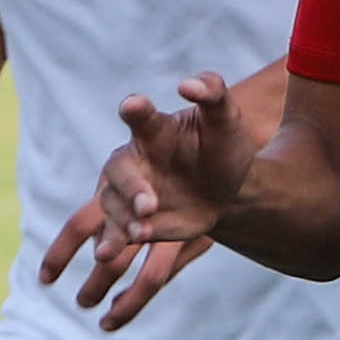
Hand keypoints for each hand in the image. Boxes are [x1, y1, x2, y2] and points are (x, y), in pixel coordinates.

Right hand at [41, 72, 258, 317]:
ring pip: (111, 208)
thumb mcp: (226, 119)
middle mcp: (136, 161)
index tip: (134, 106)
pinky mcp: (137, 224)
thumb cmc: (222, 146)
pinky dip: (114, 245)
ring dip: (117, 224)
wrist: (228, 188)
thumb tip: (189, 84)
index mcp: (154, 130)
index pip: (140, 115)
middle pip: (120, 172)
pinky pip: (117, 236)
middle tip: (149, 205)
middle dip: (131, 189)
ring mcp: (132, 195)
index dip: (135, 109)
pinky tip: (115, 254)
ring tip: (133, 238)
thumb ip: (212, 93)